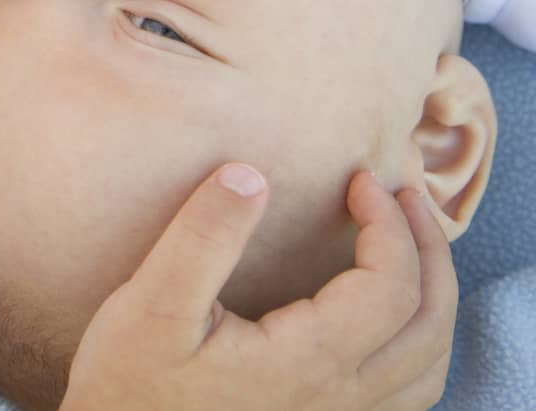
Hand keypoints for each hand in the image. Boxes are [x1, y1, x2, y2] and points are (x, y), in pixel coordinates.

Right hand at [60, 165, 455, 410]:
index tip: (358, 179)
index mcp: (306, 360)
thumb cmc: (129, 383)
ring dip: (434, 299)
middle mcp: (338, 398)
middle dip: (428, 249)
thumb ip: (203, 238)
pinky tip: (389, 322)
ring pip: (429, 366)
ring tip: (411, 249)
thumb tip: (249, 175)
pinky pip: (406, 396)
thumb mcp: (151, 303)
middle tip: (403, 196)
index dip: (386, 221)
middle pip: (428, 323)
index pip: (389, 283)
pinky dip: (419, 347)